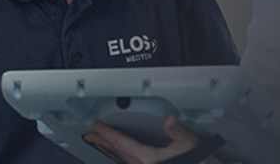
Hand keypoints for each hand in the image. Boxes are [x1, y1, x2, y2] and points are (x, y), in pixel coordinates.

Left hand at [83, 114, 214, 163]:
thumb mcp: (189, 144)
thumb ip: (177, 131)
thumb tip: (169, 119)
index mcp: (149, 159)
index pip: (123, 143)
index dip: (108, 133)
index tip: (96, 126)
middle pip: (118, 152)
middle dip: (103, 142)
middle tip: (90, 135)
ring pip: (121, 160)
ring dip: (110, 150)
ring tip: (99, 144)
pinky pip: (129, 163)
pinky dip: (120, 157)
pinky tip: (120, 156)